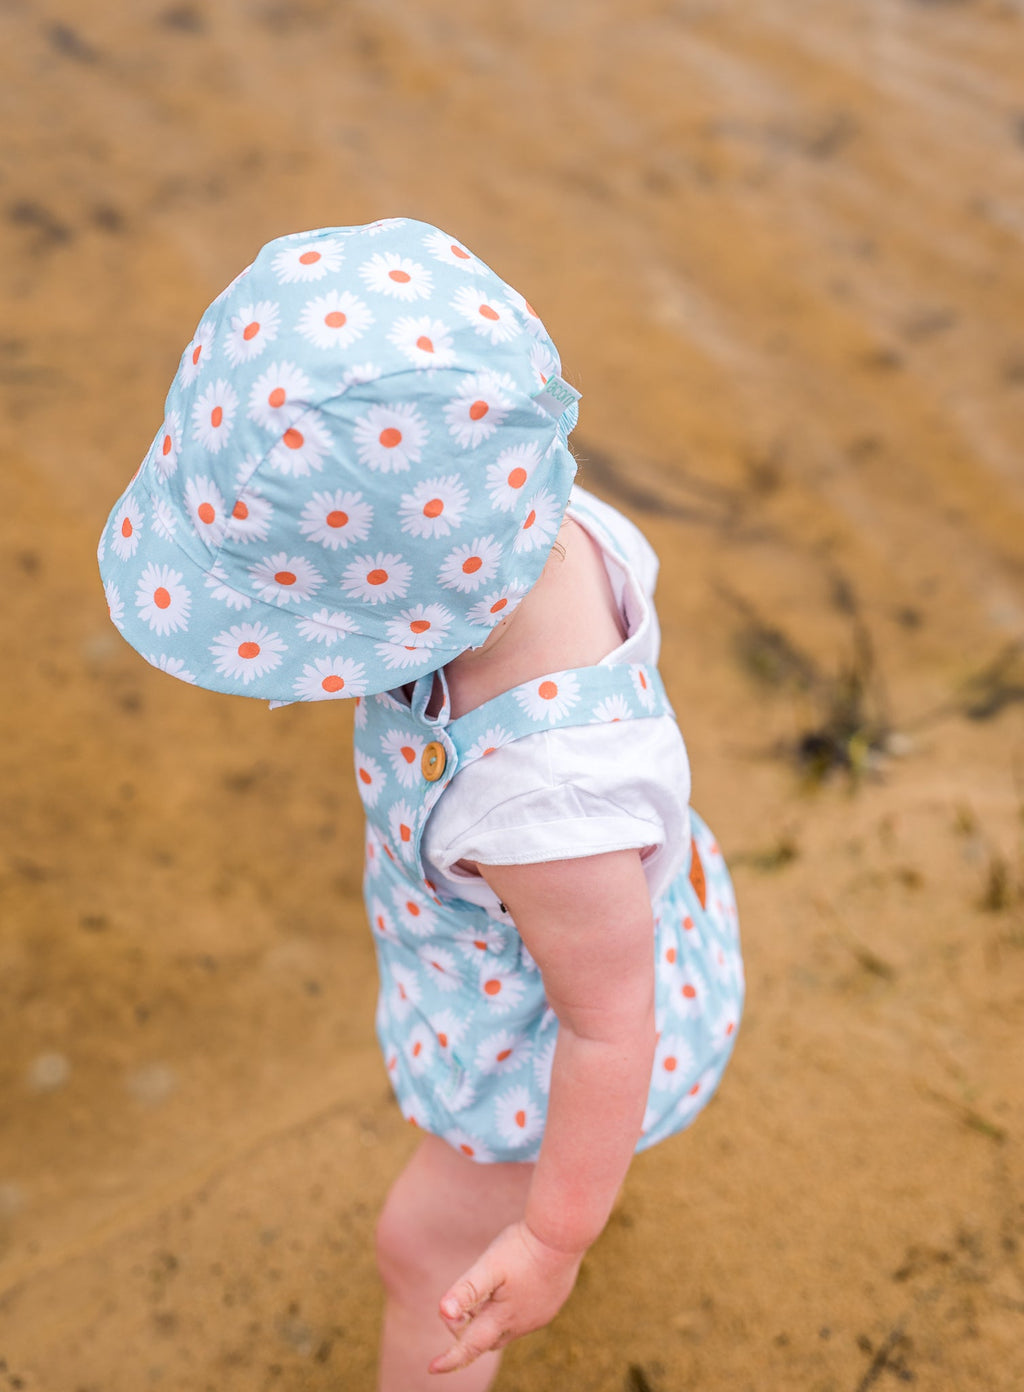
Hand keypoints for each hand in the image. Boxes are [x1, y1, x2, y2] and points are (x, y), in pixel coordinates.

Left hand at [429, 1220, 583, 1374]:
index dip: (451, 1359)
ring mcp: (539, 1316)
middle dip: (470, 1330)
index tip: (432, 1368)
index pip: (471, 1347)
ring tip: (487, 1291)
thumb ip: (467, 1289)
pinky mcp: (551, 1304)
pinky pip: (525, 1316)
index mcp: (503, 1318)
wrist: (563, 1235)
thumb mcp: (490, 1265)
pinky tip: (513, 1286)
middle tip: (460, 1307)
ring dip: (491, 1318)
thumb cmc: (523, 1248)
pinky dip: (511, 1310)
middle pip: (487, 1339)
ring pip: (507, 1328)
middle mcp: (521, 1324)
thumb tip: (443, 1312)